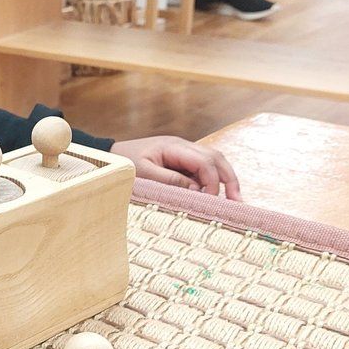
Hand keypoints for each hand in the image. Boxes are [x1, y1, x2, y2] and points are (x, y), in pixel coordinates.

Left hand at [110, 136, 240, 199]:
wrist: (110, 155)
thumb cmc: (123, 163)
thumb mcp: (142, 173)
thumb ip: (169, 180)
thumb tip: (196, 191)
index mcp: (174, 146)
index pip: (204, 162)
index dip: (212, 182)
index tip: (211, 202)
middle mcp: (183, 146)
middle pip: (216, 158)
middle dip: (229, 179)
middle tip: (238, 202)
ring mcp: (183, 153)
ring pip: (214, 162)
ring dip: (225, 180)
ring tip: (235, 201)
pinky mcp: (181, 161)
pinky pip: (202, 170)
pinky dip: (212, 183)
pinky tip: (216, 198)